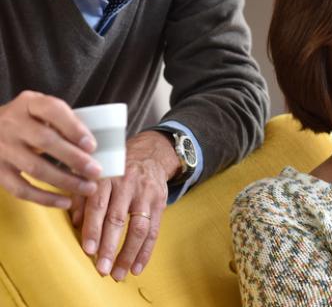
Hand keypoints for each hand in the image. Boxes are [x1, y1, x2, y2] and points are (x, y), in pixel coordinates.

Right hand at [0, 91, 101, 207]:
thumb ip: (64, 121)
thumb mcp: (42, 110)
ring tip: (88, 188)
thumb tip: (94, 147)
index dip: (74, 128)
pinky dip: (44, 198)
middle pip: (45, 141)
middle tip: (96, 172)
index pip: (52, 110)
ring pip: (35, 168)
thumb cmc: (28, 120)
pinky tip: (65, 202)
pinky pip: (20, 188)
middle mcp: (12, 123)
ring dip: (65, 181)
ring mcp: (2, 148)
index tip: (92, 146)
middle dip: (75, 159)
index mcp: (29, 103)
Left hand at [71, 131, 178, 280]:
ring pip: (138, 227)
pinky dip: (146, 251)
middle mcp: (127, 184)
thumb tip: (76, 224)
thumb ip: (82, 196)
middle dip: (109, 246)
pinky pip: (154, 230)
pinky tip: (137, 267)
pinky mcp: (160, 202)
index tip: (88, 250)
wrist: (150, 153)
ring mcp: (146, 194)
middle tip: (102, 269)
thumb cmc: (116, 167)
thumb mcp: (95, 173)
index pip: (98, 205)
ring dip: (128, 253)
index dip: (93, 228)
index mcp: (107, 176)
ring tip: (118, 273)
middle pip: (118, 219)